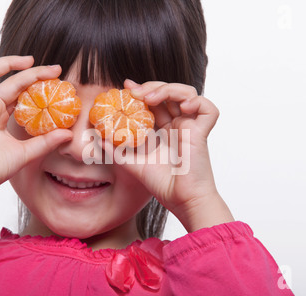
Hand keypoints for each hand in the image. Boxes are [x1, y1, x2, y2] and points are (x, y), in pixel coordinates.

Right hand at [0, 49, 72, 195]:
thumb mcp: (28, 152)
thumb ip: (46, 141)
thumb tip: (68, 134)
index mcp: (0, 117)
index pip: (19, 95)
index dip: (36, 86)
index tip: (56, 81)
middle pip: (13, 81)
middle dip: (34, 72)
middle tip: (56, 69)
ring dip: (11, 63)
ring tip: (32, 59)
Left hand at [107, 80, 233, 231]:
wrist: (180, 199)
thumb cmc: (161, 184)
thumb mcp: (132, 163)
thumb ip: (116, 150)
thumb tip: (96, 139)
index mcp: (164, 128)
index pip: (155, 101)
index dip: (143, 90)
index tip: (126, 86)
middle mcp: (178, 124)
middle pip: (170, 92)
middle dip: (152, 86)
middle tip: (135, 92)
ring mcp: (191, 127)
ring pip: (188, 93)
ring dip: (169, 89)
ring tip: (151, 98)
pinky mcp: (202, 132)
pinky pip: (208, 109)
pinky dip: (198, 102)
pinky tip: (183, 108)